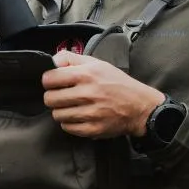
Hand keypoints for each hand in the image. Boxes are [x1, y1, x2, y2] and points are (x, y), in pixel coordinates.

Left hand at [42, 51, 164, 138]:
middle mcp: (88, 93)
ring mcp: (90, 113)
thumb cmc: (118, 83)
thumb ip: (73, 59)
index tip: (53, 82)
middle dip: (53, 97)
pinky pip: (67, 128)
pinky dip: (70, 123)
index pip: (50, 79)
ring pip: (57, 115)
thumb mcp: (98, 63)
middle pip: (50, 99)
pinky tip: (78, 116)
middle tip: (61, 96)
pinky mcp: (93, 129)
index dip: (49, 80)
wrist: (140, 106)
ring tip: (72, 107)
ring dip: (61, 111)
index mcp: (87, 74)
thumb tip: (53, 61)